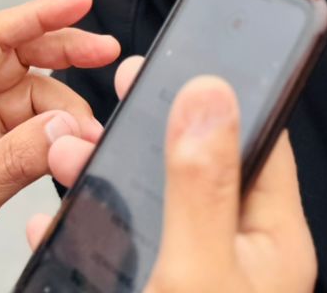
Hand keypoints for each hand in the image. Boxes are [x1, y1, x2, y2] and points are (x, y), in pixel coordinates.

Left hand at [0, 0, 119, 292]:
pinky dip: (55, 134)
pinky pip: (30, 129)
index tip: (78, 4)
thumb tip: (65, 129)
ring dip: (65, 108)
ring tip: (87, 134)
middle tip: (106, 51)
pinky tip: (71, 145)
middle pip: (16, 57)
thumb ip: (13, 163)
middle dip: (63, 50)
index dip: (36, 15)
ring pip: (31, 95)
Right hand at [30, 57, 316, 292]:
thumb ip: (201, 184)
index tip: (180, 54)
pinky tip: (56, 220)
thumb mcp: (198, 270)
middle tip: (119, 92)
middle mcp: (239, 254)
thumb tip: (209, 93)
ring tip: (66, 153)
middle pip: (197, 166)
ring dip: (106, 174)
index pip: (258, 140)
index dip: (218, 92)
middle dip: (148, 128)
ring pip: (153, 205)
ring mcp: (200, 277)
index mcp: (270, 239)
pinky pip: (124, 251)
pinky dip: (88, 230)